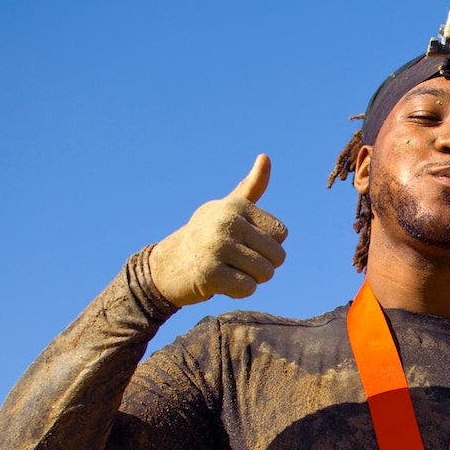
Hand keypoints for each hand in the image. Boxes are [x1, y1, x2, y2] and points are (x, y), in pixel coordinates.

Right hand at [149, 154, 287, 306]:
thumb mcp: (229, 208)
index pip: (281, 234)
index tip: (244, 242)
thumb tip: (266, 157)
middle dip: (262, 266)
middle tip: (236, 261)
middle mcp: (227, 223)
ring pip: (265, 273)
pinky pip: (248, 289)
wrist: (168, 265)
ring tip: (228, 270)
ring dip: (251, 279)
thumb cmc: (207, 235)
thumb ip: (251, 188)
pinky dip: (238, 292)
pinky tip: (220, 283)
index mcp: (237, 207)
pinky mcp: (209, 273)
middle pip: (277, 257)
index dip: (267, 244)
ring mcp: (217, 247)